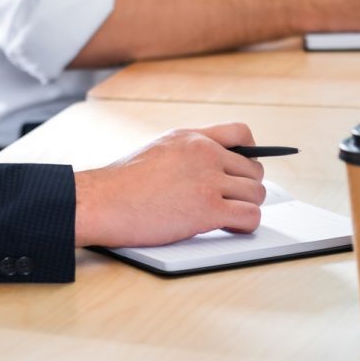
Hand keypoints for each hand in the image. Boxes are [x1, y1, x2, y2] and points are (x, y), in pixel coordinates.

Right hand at [73, 123, 264, 247]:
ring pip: (256, 193)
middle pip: (253, 169)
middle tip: (229, 202)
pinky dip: (245, 225)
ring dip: (246, 208)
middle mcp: (204, 152)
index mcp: (190, 137)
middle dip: (245, 188)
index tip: (243, 169)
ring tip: (226, 217)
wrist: (103, 200)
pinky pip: (250, 216)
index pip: (241, 133)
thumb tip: (210, 168)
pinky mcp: (208, 208)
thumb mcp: (158, 150)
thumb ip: (187, 153)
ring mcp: (208, 179)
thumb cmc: (122, 184)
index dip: (250, 153)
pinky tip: (228, 227)